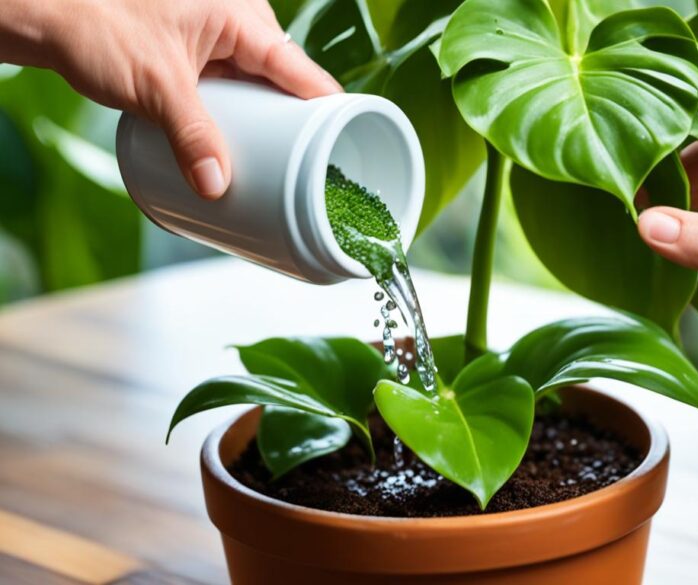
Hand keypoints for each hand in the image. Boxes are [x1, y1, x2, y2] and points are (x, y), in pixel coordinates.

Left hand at [5, 0, 341, 198]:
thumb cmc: (95, 25)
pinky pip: (236, 81)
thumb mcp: (154, 88)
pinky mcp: (199, 47)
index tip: (346, 142)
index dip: (327, 107)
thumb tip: (217, 186)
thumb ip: (191, 137)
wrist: (47, 11)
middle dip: (296, 120)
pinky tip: (245, 136)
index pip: (300, 68)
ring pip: (260, 81)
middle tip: (305, 164)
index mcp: (240, 16)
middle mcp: (237, 19)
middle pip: (285, 78)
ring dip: (266, 117)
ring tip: (277, 159)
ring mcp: (218, 32)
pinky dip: (242, 108)